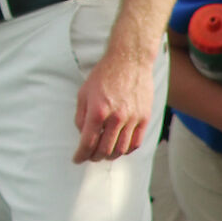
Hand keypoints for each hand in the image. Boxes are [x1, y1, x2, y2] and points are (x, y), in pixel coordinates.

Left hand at [72, 47, 154, 163]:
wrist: (129, 61)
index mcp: (98, 111)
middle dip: (94, 157)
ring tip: (104, 154)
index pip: (88, 142)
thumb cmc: (104, 75)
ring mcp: (133, 119)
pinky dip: (127, 150)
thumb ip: (81, 116)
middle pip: (104, 149)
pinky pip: (136, 142)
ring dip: (110, 156)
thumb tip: (82, 135)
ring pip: (121, 149)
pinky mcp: (145, 118)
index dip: (81, 154)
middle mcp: (116, 117)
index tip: (77, 159)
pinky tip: (120, 148)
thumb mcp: (83, 93)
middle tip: (90, 157)